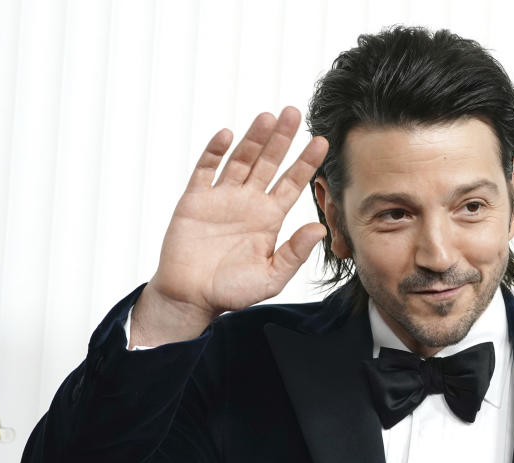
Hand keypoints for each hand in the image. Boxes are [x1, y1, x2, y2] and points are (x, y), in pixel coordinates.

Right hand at [131, 107, 328, 345]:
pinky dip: (214, 152)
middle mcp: (248, 202)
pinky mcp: (195, 199)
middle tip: (294, 113)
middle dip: (282, 139)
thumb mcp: (271, 277)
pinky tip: (227, 136)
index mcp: (269, 218)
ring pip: (240, 160)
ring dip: (253, 138)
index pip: (292, 183)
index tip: (321, 141)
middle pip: (269, 162)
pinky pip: (205, 170)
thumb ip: (294, 254)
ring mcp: (222, 198)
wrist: (191, 298)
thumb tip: (319, 229)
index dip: (306, 162)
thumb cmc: (232, 291)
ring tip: (267, 117)